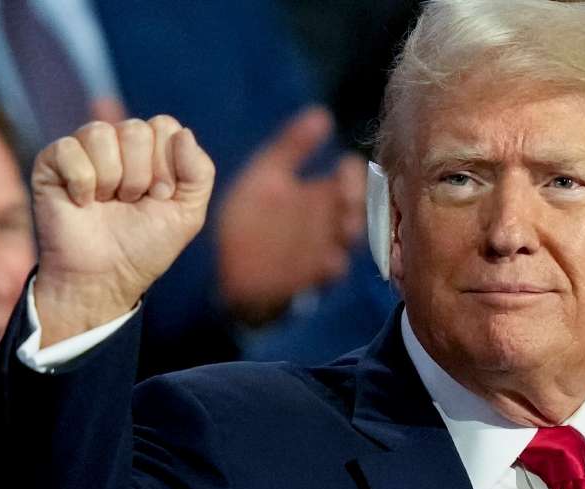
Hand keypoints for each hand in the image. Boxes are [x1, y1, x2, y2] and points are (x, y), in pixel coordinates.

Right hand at [31, 116, 215, 345]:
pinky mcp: (52, 162)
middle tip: (131, 202)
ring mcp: (84, 149)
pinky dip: (81, 182)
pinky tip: (82, 203)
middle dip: (139, 175)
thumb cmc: (146, 245)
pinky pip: (69, 149)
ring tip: (107, 203)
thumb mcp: (188, 213)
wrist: (105, 277)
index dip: (166, 164)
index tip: (161, 197)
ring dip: (111, 179)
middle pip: (135, 129)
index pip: (164, 126)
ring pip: (100, 133)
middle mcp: (118, 143)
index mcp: (152, 149)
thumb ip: (199, 172)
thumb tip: (184, 133)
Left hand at [216, 107, 365, 323]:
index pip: (349, 179)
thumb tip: (322, 114)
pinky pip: (326, 274)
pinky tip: (326, 260)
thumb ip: (291, 147)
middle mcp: (327, 223)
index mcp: (320, 196)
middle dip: (356, 204)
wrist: (228, 269)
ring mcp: (322, 252)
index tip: (345, 166)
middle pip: (356, 210)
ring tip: (344, 226)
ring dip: (347, 235)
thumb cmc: (250, 220)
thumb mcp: (265, 176)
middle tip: (348, 196)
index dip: (352, 174)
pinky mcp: (310, 279)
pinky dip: (328, 267)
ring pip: (346, 243)